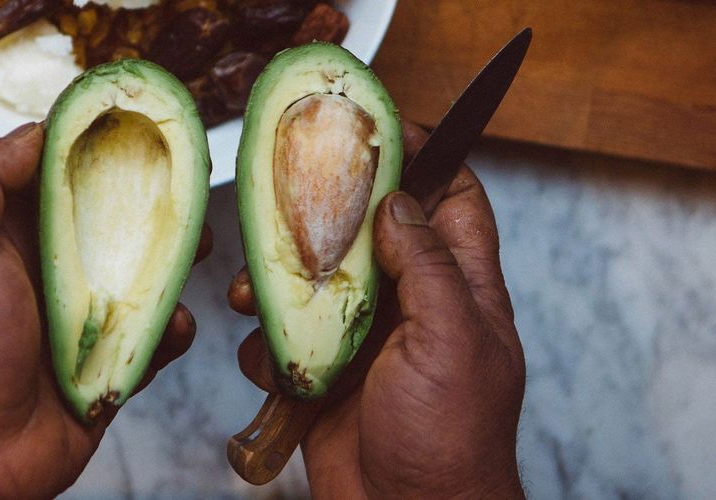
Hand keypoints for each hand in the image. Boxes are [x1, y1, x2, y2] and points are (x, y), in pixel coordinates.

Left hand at [0, 123, 211, 497]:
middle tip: (187, 191)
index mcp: (10, 236)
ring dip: (175, 263)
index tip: (141, 129)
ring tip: (197, 251)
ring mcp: (81, 319)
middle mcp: (48, 271)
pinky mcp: (108, 363)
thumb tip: (37, 130)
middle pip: (112, 223)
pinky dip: (171, 329)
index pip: (61, 177)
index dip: (100, 150)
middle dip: (153, 205)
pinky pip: (154, 337)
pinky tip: (174, 323)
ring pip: (143, 277)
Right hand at [228, 121, 524, 497]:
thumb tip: (401, 203)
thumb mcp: (451, 341)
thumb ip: (427, 267)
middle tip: (291, 201)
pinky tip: (269, 359)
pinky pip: (288, 341)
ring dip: (283, 285)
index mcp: (460, 290)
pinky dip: (270, 345)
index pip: (455, 200)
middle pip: (372, 232)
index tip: (387, 127)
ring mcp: (367, 340)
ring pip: (319, 283)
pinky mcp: (326, 374)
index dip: (429, 158)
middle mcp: (413, 306)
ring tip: (255, 293)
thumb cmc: (449, 440)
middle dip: (329, 218)